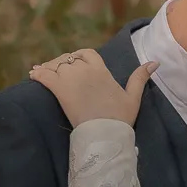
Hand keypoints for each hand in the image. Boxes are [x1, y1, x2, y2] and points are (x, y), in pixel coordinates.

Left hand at [29, 48, 157, 127]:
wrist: (105, 133)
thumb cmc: (120, 117)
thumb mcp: (133, 96)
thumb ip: (140, 77)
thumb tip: (154, 62)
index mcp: (101, 70)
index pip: (86, 53)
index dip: (79, 57)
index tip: (75, 64)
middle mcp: (85, 70)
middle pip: (68, 59)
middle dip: (62, 63)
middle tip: (56, 71)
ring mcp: (71, 79)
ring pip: (55, 66)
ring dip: (49, 69)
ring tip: (41, 73)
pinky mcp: (59, 90)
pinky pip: (45, 76)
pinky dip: (38, 74)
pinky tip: (33, 75)